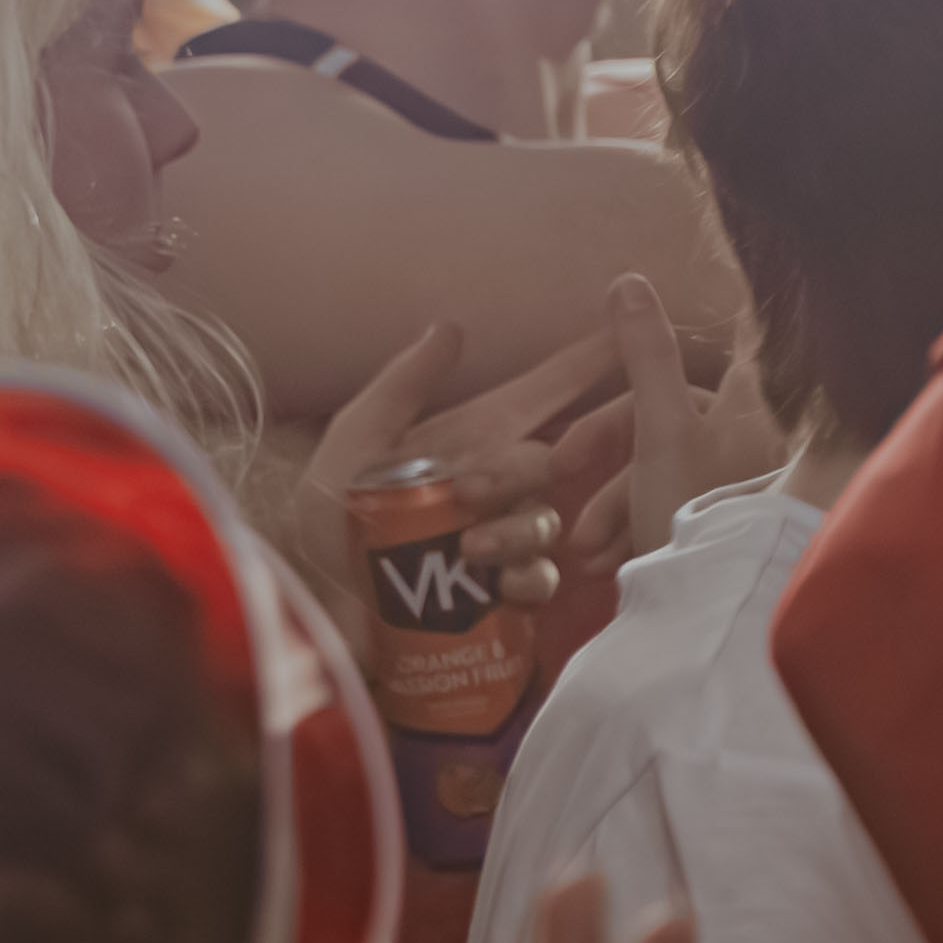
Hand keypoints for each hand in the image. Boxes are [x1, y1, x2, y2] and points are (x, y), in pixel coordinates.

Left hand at [286, 317, 620, 696]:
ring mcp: (502, 539)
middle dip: (516, 474)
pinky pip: (542, 577)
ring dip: (513, 533)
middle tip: (467, 493)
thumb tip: (451, 327)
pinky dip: (524, 578)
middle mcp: (493, 486)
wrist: (311, 614)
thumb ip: (400, 388)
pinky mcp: (504, 593)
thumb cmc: (320, 524)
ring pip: (546, 521)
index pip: (542, 393)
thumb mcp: (351, 447)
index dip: (586, 362)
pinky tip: (496, 587)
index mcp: (466, 442)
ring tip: (467, 551)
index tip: (631, 330)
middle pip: (549, 461)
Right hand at [569, 269, 775, 574]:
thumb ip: (647, 355)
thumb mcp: (662, 426)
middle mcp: (752, 441)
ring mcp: (740, 489)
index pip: (717, 351)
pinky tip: (607, 568)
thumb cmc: (697, 505)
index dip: (662, 350)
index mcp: (744, 406)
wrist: (722, 602)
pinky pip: (670, 520)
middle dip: (606, 461)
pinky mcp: (725, 534)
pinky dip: (633, 538)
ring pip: (659, 478)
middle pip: (662, 425)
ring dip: (611, 512)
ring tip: (584, 552)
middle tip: (554, 481)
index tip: (657, 344)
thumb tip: (628, 280)